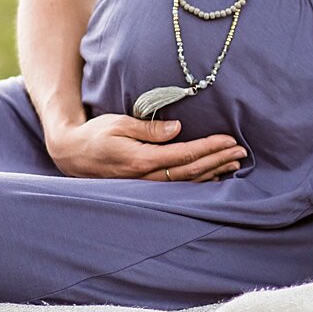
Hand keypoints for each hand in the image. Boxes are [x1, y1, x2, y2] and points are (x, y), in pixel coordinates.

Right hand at [46, 113, 246, 180]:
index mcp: (140, 160)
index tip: (228, 140)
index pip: (184, 155)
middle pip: (190, 171)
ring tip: (234, 164)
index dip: (209, 148)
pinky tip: (213, 177)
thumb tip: (178, 129)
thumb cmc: (95, 135)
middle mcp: (145, 177)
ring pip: (186, 182)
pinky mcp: (144, 187)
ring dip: (212, 172)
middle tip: (240, 152)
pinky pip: (176, 187)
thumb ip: (148, 129)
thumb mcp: (118, 123)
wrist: (72, 154)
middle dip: (218, 160)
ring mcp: (145, 185)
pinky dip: (197, 182)